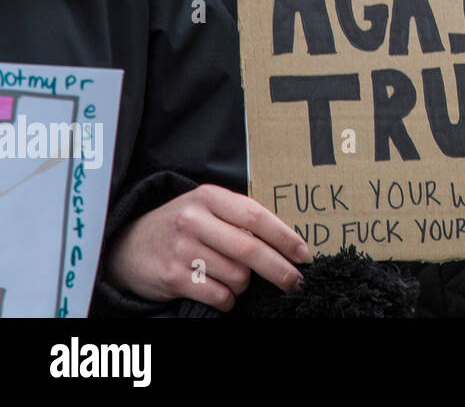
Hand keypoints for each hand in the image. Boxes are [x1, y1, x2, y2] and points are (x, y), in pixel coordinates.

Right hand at [105, 184, 309, 311]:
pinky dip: (228, 299)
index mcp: (209, 197)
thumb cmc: (181, 226)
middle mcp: (194, 220)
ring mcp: (181, 249)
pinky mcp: (172, 277)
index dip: (284, 237)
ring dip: (245, 284)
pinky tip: (222, 292)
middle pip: (250, 250)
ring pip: (236, 276)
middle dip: (280, 269)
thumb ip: (240, 218)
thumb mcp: (207, 208)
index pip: (256, 217)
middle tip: (296, 282)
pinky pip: (218, 295)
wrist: (128, 245)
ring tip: (235, 278)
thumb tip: (286, 243)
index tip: (303, 253)